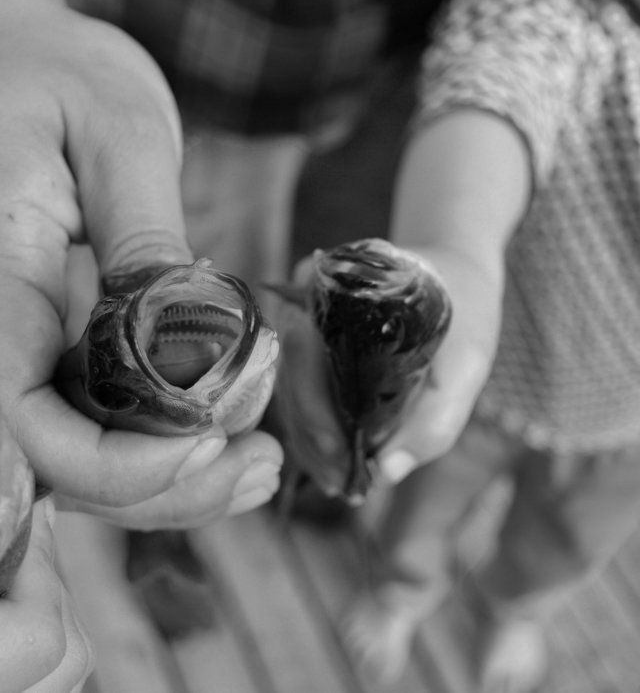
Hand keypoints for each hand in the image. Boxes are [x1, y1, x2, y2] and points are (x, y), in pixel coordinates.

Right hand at [0, 0, 282, 527]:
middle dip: (158, 488)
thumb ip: (147, 241)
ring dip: (165, 479)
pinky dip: (154, 441)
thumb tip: (192, 343)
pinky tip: (223, 430)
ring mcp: (6, 348)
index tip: (211, 442)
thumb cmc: (52, 78)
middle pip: (50, 465)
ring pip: (72, 458)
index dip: (113, 465)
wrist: (5, 61)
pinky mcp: (39, 346)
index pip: (21, 425)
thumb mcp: (118, 133)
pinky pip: (88, 420)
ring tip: (261, 462)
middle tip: (262, 464)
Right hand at [0, 465, 92, 692]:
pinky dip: (34, 646)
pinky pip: (41, 689)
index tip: (8, 525)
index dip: (38, 572)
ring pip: (60, 678)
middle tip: (14, 535)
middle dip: (49, 584)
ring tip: (9, 567)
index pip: (29, 637)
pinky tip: (0, 607)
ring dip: (47, 614)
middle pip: (61, 658)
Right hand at [273, 247, 498, 491]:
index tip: (340, 453)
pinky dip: (312, 431)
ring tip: (337, 483)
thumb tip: (389, 472)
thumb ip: (436, 416)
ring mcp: (300, 323)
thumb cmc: (465, 306)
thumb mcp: (468, 359)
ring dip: (308, 441)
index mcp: (335, 287)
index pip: (302, 352)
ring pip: (288, 390)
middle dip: (312, 437)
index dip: (313, 409)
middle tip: (341, 484)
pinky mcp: (307, 345)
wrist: (456, 271)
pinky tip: (331, 464)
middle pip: (288, 377)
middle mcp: (305, 301)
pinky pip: (298, 391)